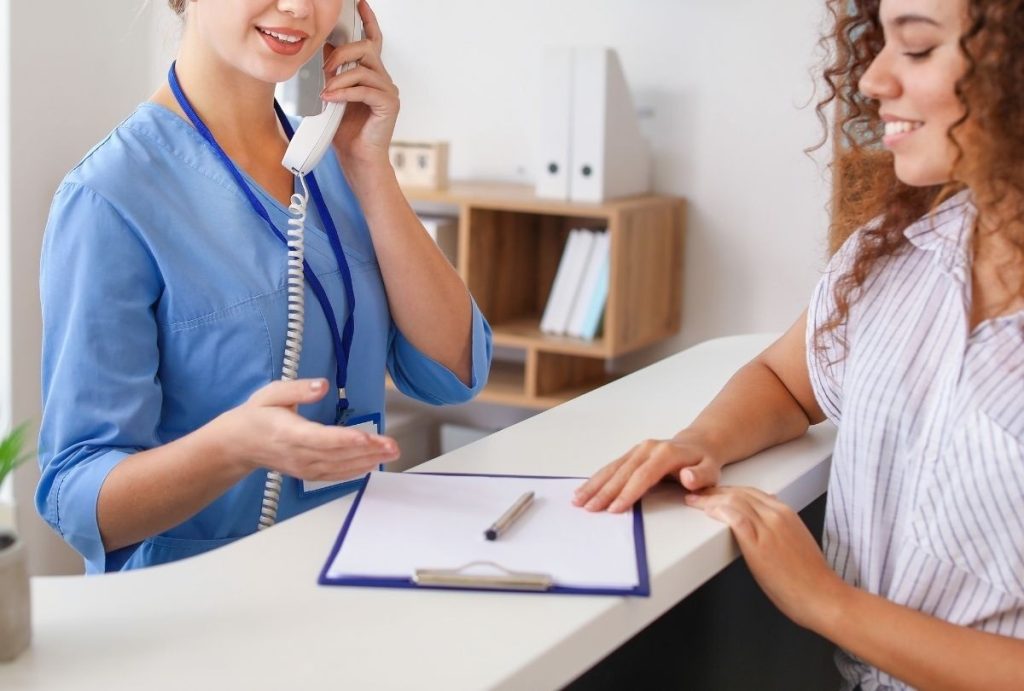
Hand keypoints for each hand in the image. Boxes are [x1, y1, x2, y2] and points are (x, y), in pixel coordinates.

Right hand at [213, 378, 398, 481]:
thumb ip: (298, 390)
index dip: (346, 439)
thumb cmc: (257, 416)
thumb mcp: (272, 394)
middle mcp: (299, 454)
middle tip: (392, 445)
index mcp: (289, 433)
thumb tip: (322, 385)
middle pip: (337, 454)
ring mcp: (303, 467)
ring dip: (367, 461)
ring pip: (340, 467)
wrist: (238, 445)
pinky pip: (335, 475)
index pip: (321, 439)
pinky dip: (355, 471)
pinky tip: (372, 464)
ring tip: (390, 453)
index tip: (368, 437)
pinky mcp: (308, 474)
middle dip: (368, 450)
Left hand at [322, 0, 398, 169]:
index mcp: (370, 74)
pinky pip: (365, 89)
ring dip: (339, 77)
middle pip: (366, 48)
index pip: (372, 40)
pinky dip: (344, 93)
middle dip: (341, 53)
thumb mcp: (331, 96)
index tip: (360, 3)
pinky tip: (331, 100)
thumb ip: (329, 76)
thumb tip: (315, 56)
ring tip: (325, 91)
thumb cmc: (344, 132)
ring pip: (364, 68)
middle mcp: (382, 79)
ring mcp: (388, 91)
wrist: (358, 160)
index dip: (367, 20)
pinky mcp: (389, 104)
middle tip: (324, 67)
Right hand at [572, 431, 723, 512]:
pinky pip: (611, 467)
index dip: (628, 493)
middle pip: (622, 473)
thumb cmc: (703, 462)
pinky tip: (585, 489)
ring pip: (612, 469)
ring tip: (578, 499)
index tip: (614, 508)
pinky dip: (597, 479)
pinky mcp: (631, 454)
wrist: (698, 444)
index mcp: (665, 454)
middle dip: (604, 492)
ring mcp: (637, 450)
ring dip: (595, 485)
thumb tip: (687, 478)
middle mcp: (647, 449)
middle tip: (589, 508)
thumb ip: (700, 476)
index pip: (643, 476)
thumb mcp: (711, 470)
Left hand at [684, 486, 847, 631]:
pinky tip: (706, 510)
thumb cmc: (810, 579)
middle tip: (697, 494)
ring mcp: (769, 527)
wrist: (822, 596)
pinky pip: (735, 517)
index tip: (714, 494)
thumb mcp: (793, 543)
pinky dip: (718, 510)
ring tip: (693, 500)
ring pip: (734, 501)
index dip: (729, 491)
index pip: (751, 492)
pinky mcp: (760, 543)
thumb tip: (758, 531)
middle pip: (739, 493)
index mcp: (787, 513)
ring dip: (709, 499)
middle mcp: (778, 514)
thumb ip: (777, 531)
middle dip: (715, 492)